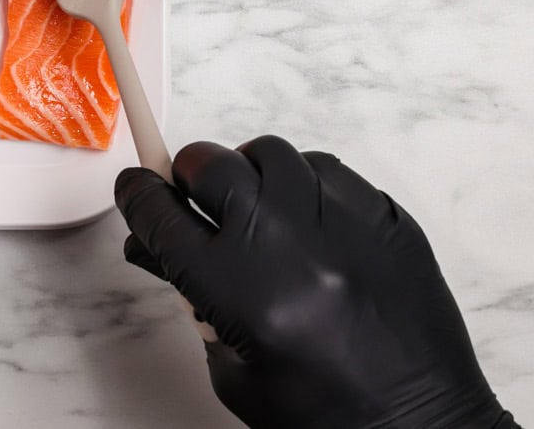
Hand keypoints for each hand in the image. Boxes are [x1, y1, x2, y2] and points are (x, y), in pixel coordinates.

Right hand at [115, 135, 515, 428]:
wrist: (418, 428)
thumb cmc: (322, 413)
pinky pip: (326, 168)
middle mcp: (286, 243)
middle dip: (188, 178)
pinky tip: (305, 219)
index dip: (136, 196)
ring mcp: (340, 223)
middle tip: (195, 201)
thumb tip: (159, 246)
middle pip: (209, 164)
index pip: (160, 213)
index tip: (135, 188)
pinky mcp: (383, 217)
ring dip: (247, 174)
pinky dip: (304, 184)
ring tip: (255, 208)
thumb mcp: (232, 368)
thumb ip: (193, 297)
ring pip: (268, 153)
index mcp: (237, 288)